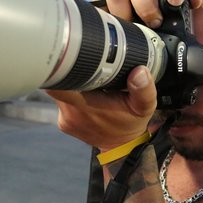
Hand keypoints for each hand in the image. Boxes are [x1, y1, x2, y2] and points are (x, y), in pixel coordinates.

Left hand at [49, 0, 200, 149]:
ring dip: (70, 82)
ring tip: (85, 76)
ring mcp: (64, 118)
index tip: (63, 53)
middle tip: (78, 57)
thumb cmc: (131, 124)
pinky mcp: (63, 121)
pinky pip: (62, 100)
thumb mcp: (144, 108)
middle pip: (57, 82)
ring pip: (60, 90)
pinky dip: (72, 94)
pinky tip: (85, 92)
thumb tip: (140, 72)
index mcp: (85, 106)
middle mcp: (69, 112)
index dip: (57, 67)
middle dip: (67, 70)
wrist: (121, 149)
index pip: (57, 83)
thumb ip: (144, 91)